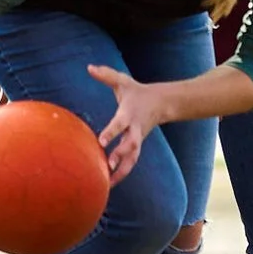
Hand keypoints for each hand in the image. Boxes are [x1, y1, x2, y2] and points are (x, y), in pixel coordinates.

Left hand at [86, 64, 169, 185]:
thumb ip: (106, 75)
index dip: (111, 132)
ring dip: (121, 173)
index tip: (101, 142)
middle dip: (120, 156)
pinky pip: (130, 163)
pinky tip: (109, 185)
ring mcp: (138, 140)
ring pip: (132, 159)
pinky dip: (121, 174)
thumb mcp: (122, 81)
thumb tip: (89, 67)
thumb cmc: (137, 92)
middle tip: (108, 166)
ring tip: (107, 186)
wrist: (163, 103)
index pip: (119, 124)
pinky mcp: (137, 147)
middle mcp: (135, 130)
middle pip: (130, 146)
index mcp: (129, 114)